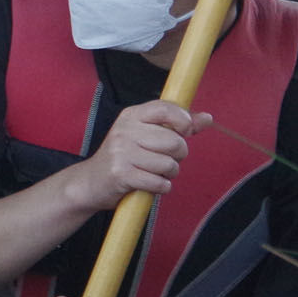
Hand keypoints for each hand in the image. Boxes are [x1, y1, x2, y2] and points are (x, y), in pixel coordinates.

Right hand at [61, 100, 210, 212]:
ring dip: (168, 174)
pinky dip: (160, 188)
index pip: (165, 109)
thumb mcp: (145, 135)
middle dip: (177, 156)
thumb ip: (177, 126)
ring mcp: (121, 153)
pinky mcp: (120, 174)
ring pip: (168, 164)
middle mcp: (124, 131)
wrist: (90, 182)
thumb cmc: (124, 158)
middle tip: (163, 160)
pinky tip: (150, 185)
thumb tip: (207, 118)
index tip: (184, 132)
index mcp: (131, 116)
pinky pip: (159, 183)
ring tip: (154, 173)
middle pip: (174, 141)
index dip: (183, 121)